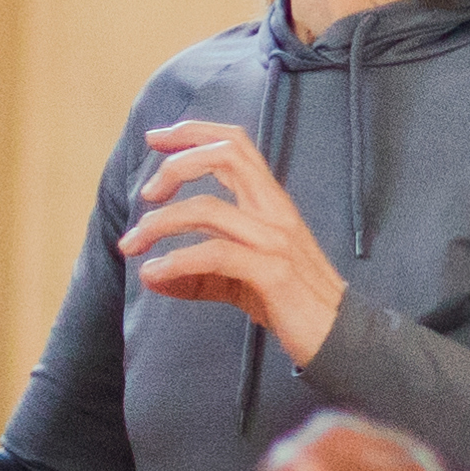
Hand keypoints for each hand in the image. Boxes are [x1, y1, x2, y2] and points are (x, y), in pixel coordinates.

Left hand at [123, 116, 344, 360]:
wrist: (338, 337)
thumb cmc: (289, 302)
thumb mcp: (238, 281)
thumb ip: (196, 274)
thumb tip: (147, 274)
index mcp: (270, 203)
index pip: (235, 146)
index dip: (193, 133)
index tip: (154, 138)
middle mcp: (276, 212)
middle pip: (226, 156)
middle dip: (176, 165)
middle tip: (145, 195)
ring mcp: (276, 241)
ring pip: (209, 209)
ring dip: (159, 223)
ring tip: (130, 246)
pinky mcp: (274, 273)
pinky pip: (216, 254)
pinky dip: (177, 261)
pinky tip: (154, 274)